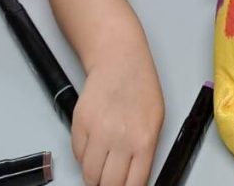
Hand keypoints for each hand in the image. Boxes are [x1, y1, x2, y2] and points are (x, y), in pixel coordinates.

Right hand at [72, 57, 163, 185]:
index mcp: (144, 140)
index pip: (133, 184)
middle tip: (111, 179)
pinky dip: (84, 156)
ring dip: (94, 174)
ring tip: (102, 165)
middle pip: (109, 184)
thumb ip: (146, 152)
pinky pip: (78, 155)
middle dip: (109, 184)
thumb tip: (136, 178)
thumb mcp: (156, 121)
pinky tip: (94, 144)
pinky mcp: (79, 124)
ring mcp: (97, 132)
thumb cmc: (140, 87)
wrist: (119, 61)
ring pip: (89, 174)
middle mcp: (120, 139)